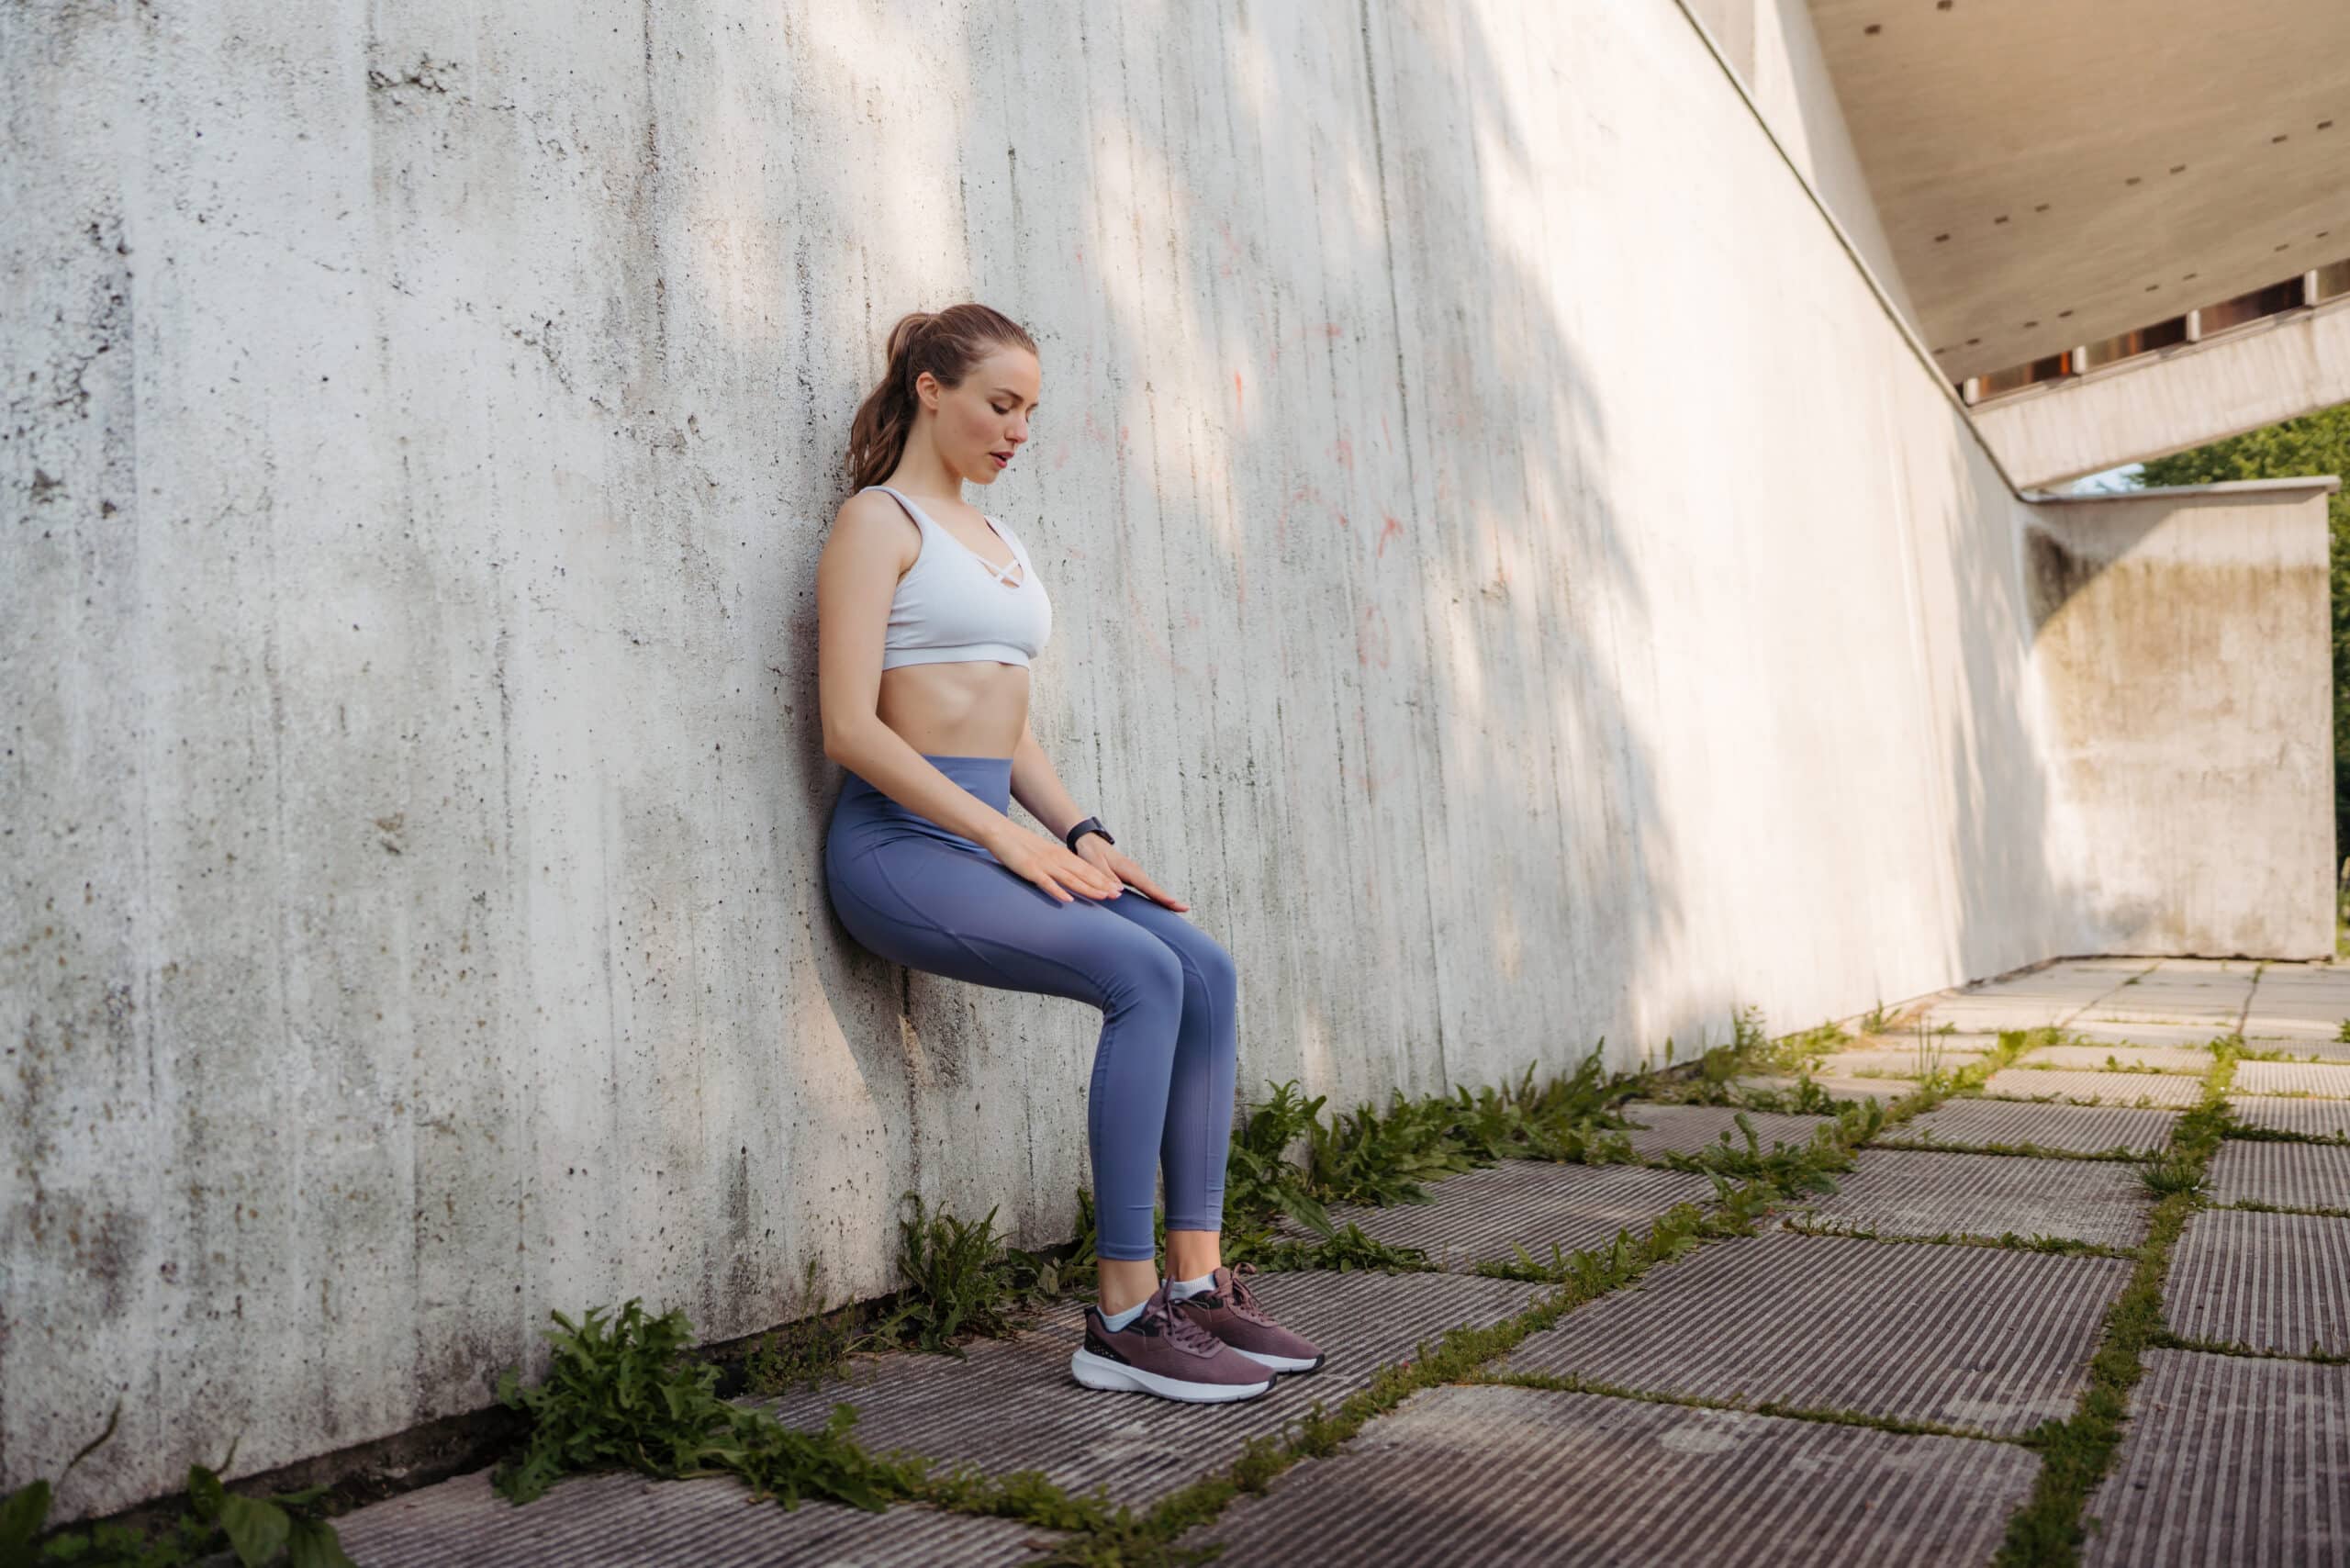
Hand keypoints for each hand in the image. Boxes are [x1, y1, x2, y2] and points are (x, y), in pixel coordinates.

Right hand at [990, 825, 1125, 903]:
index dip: (1104, 879)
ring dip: (1088, 888)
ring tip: (1103, 897)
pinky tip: (1068, 899)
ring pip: (1071, 879)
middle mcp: (1057, 859)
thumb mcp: (1045, 854)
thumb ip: (1058, 865)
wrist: (1002, 833)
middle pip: (1084, 874)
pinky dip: (1058, 891)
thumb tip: (1071, 878)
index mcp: (1062, 855)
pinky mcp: (1031, 870)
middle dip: (1102, 885)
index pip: (1087, 869)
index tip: (1118, 888)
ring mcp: (1045, 865)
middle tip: (1118, 895)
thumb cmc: (1022, 846)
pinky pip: (1046, 882)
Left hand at [1077, 835, 1187, 910]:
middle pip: (1155, 889)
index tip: (1173, 902)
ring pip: (1152, 889)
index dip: (1160, 895)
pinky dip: (1156, 897)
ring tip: (1179, 910)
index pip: (1147, 885)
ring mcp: (1135, 875)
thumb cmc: (1091, 853)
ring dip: (1165, 899)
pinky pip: (1146, 889)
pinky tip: (1161, 905)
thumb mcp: (1094, 864)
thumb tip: (1118, 893)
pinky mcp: (1132, 878)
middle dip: (1170, 899)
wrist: (1090, 841)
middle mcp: (1135, 872)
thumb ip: (1106, 878)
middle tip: (1185, 909)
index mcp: (1128, 869)